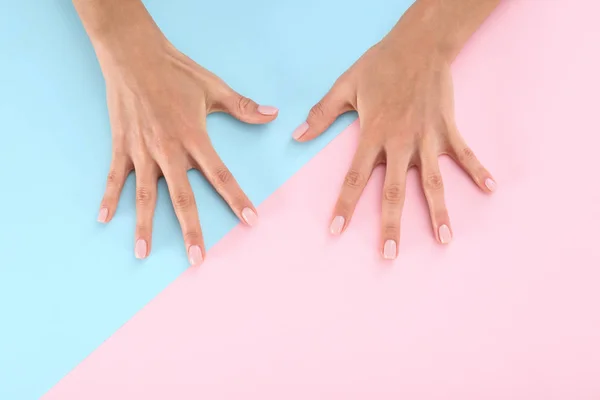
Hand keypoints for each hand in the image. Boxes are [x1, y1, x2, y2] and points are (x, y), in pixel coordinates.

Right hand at [95, 34, 277, 265]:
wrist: (133, 53)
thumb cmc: (175, 71)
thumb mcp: (213, 87)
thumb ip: (242, 106)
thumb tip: (272, 114)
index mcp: (194, 137)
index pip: (220, 175)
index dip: (237, 198)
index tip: (250, 221)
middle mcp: (168, 150)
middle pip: (182, 197)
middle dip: (191, 230)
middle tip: (198, 259)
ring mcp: (142, 150)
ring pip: (144, 195)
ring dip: (144, 225)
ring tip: (143, 252)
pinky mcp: (122, 145)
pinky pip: (115, 176)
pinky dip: (110, 197)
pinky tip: (104, 219)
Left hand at [293, 28, 494, 259]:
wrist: (418, 43)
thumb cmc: (380, 65)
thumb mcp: (345, 86)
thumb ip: (321, 114)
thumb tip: (297, 137)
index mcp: (372, 135)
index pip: (353, 178)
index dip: (344, 205)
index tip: (336, 231)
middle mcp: (400, 143)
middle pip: (394, 191)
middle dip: (391, 225)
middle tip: (390, 254)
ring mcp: (427, 138)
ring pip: (433, 182)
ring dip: (439, 212)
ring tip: (445, 240)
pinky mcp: (448, 129)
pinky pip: (465, 154)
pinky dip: (477, 170)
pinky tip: (490, 188)